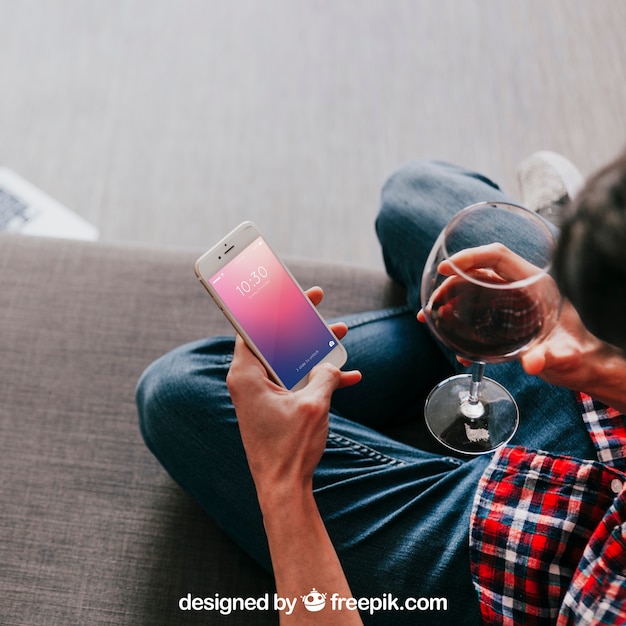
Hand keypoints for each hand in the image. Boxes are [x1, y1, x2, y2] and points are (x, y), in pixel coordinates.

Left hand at [227, 286, 360, 500]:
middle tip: (316, 303)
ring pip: (289, 359)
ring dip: (315, 349)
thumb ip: (323, 377)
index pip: (252, 327)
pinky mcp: (275, 406)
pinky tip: (351, 378)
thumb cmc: (288, 449)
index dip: (269, 306)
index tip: (285, 291)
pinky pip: (297, 383)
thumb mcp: (313, 406)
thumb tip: (330, 366)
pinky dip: (319, 378)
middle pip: (274, 339)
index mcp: (246, 375)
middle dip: (300, 323)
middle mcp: (250, 381)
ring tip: (340, 334)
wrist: (282, 488)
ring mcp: (263, 394)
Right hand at [417, 245, 625, 410]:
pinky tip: (453, 344)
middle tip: (430, 306)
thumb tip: (532, 363)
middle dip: (449, 285)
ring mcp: (512, 302)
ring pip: (474, 291)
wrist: (585, 366)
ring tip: (429, 318)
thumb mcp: (566, 355)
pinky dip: (459, 322)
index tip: (447, 267)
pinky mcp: (507, 317)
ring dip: (449, 302)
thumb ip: (550, 356)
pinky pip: (477, 311)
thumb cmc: (580, 354)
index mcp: (535, 284)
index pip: (498, 257)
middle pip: (479, 274)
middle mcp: (521, 288)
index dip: (471, 257)